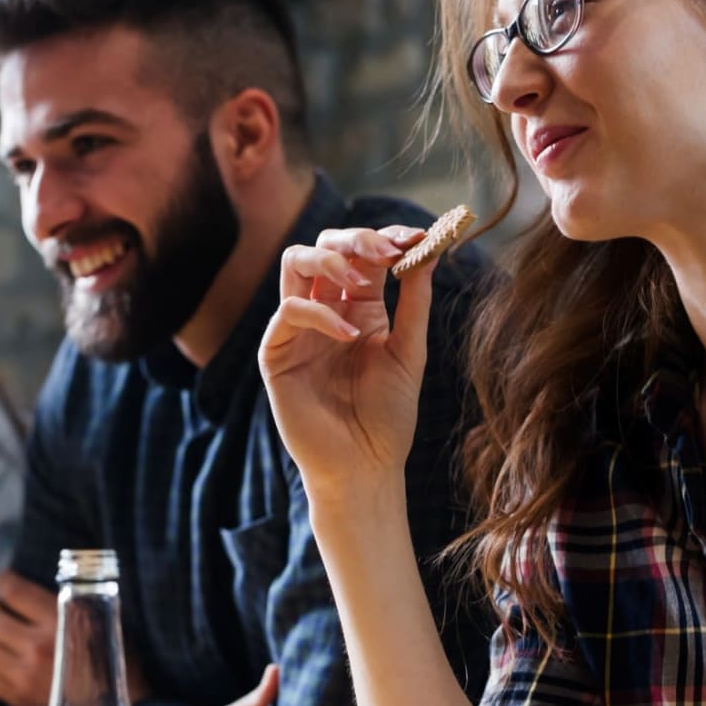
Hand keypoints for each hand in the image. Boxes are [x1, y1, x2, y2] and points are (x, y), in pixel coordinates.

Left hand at [0, 571, 148, 705]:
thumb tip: (37, 582)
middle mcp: (38, 648)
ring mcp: (25, 676)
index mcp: (61, 621)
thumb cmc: (113, 655)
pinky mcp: (18, 699)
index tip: (8, 582)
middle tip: (1, 608)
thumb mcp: (100, 617)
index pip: (12, 591)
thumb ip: (68, 599)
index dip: (6, 581)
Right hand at [260, 225, 433, 497]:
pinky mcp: (276, 354)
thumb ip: (414, 301)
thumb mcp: (409, 352)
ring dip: (329, 259)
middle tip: (388, 252)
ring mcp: (297, 330)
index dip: (386, 238)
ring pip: (295, 263)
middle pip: (325, 246)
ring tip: (361, 281)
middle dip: (356, 239)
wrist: (365, 468)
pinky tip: (349, 335)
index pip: (363, 254)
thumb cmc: (388, 417)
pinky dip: (320, 314)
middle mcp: (324, 312)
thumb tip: (428, 250)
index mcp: (357, 308)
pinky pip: (288, 313)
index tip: (418, 237)